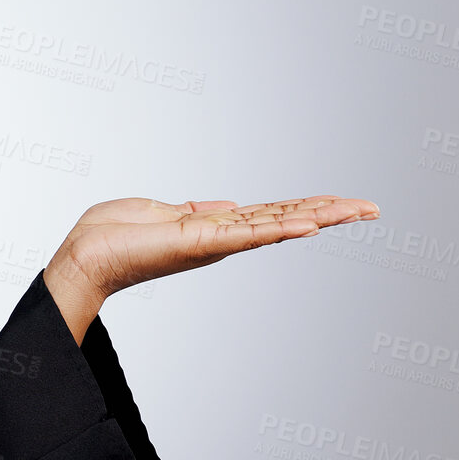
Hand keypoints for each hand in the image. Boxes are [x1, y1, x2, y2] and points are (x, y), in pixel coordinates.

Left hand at [43, 195, 379, 342]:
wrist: (84, 256)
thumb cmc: (111, 236)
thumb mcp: (160, 211)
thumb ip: (196, 209)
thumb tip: (226, 204)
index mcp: (214, 226)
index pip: (271, 214)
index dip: (307, 206)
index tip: (344, 203)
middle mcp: (222, 237)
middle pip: (286, 220)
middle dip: (330, 213)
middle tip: (374, 207)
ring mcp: (214, 243)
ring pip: (277, 226)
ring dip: (319, 217)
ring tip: (359, 210)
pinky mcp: (198, 244)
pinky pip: (245, 236)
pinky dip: (277, 229)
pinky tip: (309, 225)